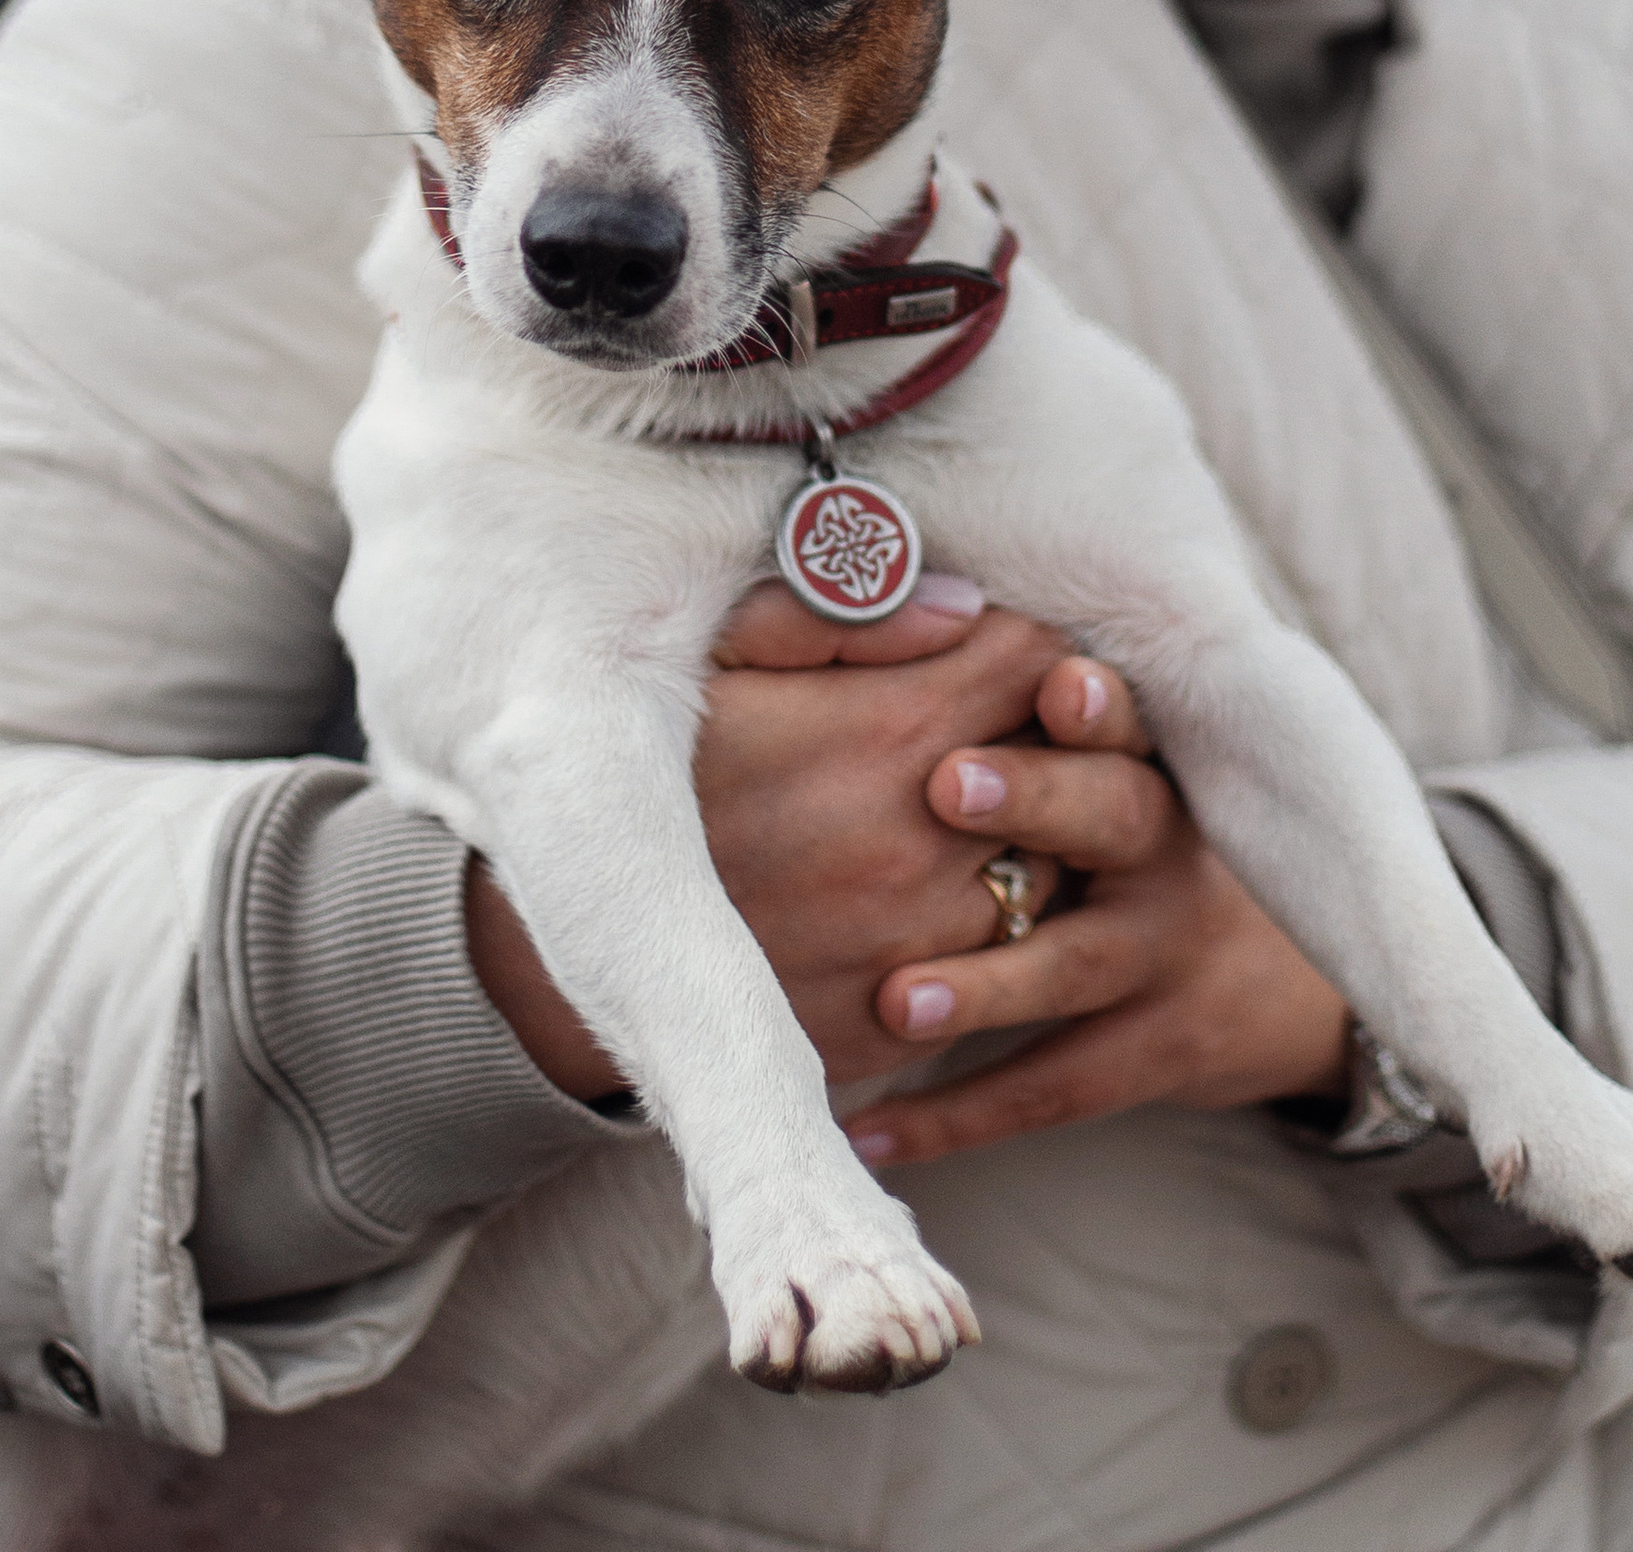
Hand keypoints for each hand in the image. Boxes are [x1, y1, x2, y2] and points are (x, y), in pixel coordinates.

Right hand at [466, 576, 1089, 1099]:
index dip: (1032, 642)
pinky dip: (989, 923)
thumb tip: (965, 605)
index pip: (1039, 662)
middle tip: (1019, 720)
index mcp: (886, 736)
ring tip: (980, 806)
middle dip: (1057, 734)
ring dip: (1036, 834)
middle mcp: (925, 847)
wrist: (558, 953)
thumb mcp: (711, 656)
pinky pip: (1001, 966)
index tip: (1000, 645)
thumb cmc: (638, 772)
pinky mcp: (903, 1027)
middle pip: (1074, 768)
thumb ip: (839, 614)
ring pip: (1056, 872)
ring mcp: (921, 947)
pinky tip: (933, 887)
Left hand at [848, 649, 1349, 1167]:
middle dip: (1035, 798)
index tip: (1053, 680)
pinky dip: (955, 1119)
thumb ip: (1034, 703)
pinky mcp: (1151, 1056)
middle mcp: (1166, 850)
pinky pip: (1050, 1088)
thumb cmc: (1138, 841)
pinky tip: (867, 1133)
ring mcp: (1162, 959)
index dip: (1095, 701)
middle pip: (1113, 815)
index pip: (1129, 718)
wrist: (1282, 986)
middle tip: (945, 784)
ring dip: (982, 988)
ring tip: (894, 1000)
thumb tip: (917, 614)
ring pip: (1075, 970)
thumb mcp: (1124, 766)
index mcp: (1149, 763)